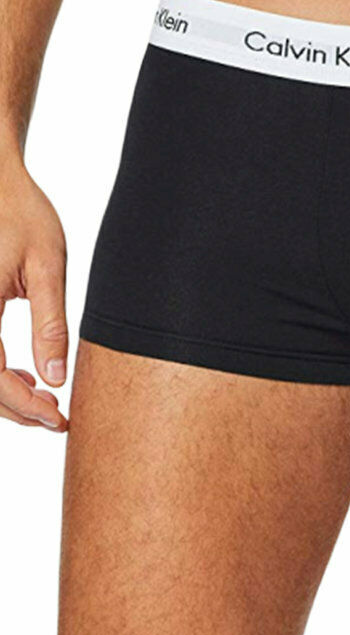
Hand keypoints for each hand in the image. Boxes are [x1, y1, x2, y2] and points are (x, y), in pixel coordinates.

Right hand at [0, 157, 67, 430]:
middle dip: (15, 409)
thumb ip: (50, 325)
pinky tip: (24, 376)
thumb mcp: (47, 267)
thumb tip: (55, 378)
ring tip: (45, 400)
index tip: (59, 418)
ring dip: (2, 396)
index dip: (24, 407)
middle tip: (58, 417)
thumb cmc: (22, 216)